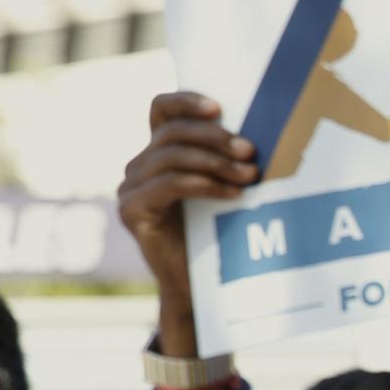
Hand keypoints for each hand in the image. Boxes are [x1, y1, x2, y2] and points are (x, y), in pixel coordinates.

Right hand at [116, 91, 257, 354]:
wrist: (199, 288)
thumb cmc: (219, 235)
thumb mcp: (224, 188)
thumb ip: (227, 159)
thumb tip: (259, 135)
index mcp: (159, 152)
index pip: (161, 109)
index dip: (186, 101)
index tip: (220, 108)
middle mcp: (139, 165)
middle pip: (171, 132)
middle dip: (215, 137)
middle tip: (251, 152)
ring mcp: (130, 188)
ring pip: (171, 156)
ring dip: (216, 162)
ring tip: (250, 176)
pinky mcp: (132, 211)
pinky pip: (168, 184)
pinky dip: (203, 183)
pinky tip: (232, 193)